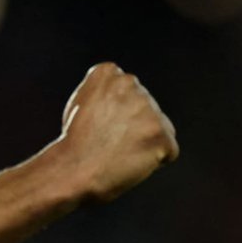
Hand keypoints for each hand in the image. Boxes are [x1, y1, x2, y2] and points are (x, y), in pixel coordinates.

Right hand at [56, 63, 178, 202]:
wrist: (73, 170)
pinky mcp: (162, 135)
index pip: (128, 92)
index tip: (96, 124)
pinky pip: (168, 150)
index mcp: (108, 72)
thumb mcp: (82, 102)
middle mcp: (130, 83)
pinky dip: (155, 160)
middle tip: (106, 141)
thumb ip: (108, 94)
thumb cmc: (74, 143)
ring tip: (118, 152)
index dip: (115, 113)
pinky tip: (130, 161)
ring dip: (145, 141)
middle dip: (133, 126)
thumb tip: (134, 104)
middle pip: (146, 108)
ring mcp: (148, 109)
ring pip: (159, 128)